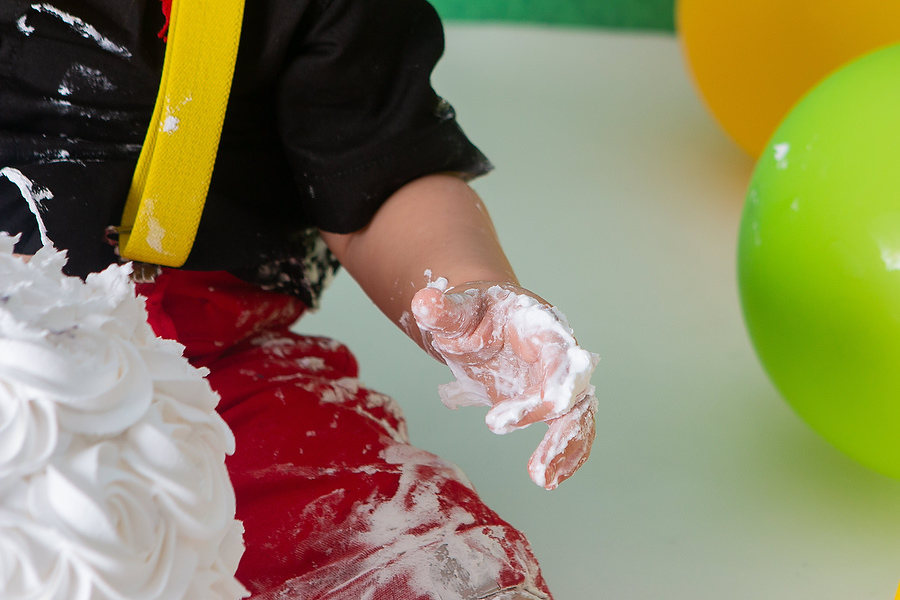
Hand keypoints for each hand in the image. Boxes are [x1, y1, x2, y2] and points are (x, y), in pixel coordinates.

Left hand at [411, 281, 598, 489]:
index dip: (540, 391)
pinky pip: (571, 428)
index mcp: (540, 324)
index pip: (555, 356)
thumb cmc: (472, 313)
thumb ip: (442, 311)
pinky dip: (566, 454)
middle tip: (536, 468)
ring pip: (578, 415)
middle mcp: (560, 352)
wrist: (484, 319)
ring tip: (544, 480)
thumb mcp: (455, 312)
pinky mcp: (554, 402)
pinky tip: (551, 479)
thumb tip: (422, 303)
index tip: (499, 423)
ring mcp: (559, 378)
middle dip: (560, 430)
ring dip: (567, 449)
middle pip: (573, 391)